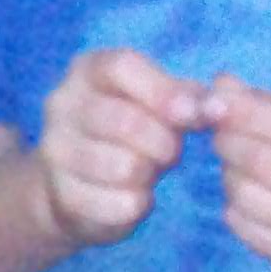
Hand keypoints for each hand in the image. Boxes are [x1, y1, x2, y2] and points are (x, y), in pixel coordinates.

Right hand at [38, 46, 201, 248]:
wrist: (72, 186)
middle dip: (163, 142)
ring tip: (145, 172)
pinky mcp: (62, 194)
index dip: (162, 91)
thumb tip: (215, 107)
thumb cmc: (125, 135)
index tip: (192, 115)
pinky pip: (119, 203)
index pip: (122, 66)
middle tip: (170, 153)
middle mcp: (61, 104)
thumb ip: (186, 99)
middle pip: (125, 120)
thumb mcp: (155, 106)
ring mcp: (55, 149)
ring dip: (148, 174)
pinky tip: (131, 197)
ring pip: (124, 166)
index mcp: (86, 70)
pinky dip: (136, 204)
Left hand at [200, 75, 270, 271]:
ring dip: (229, 173)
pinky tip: (248, 194)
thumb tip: (220, 85)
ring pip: (247, 196)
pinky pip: (244, 227)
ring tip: (237, 163)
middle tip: (219, 131)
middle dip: (229, 141)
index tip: (213, 102)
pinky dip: (234, 205)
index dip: (244, 113)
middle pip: (263, 163)